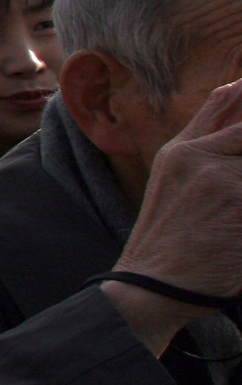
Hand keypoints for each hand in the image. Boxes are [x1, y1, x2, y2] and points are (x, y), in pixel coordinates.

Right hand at [108, 81, 241, 354]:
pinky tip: (239, 230)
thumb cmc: (169, 241)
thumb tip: (236, 128)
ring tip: (235, 207)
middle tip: (239, 183)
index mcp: (182, 149)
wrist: (152, 285)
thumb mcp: (172, 182)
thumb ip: (202, 151)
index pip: (227, 99)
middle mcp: (200, 157)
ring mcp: (225, 182)